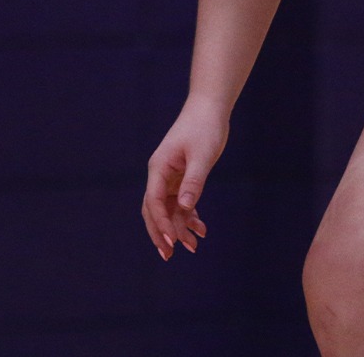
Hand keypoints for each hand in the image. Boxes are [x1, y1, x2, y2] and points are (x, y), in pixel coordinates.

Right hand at [142, 104, 227, 260]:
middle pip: (154, 210)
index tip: (172, 240)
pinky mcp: (182, 178)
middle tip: (169, 255)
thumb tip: (185, 207)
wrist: (209, 109)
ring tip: (193, 247)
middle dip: (161, 233)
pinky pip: (181, 203)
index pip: (154, 201)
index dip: (161, 223)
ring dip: (178, 228)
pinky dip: (189, 217)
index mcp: (159, 168)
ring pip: (169, 209)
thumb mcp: (202, 155)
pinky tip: (200, 229)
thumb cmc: (204, 127)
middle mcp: (160, 174)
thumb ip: (194, 181)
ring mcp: (170, 177)